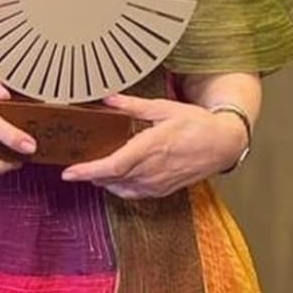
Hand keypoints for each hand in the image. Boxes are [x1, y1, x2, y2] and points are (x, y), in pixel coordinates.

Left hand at [60, 93, 249, 198]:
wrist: (223, 144)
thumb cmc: (196, 123)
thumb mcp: (163, 108)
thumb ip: (132, 105)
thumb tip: (107, 98)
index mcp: (151, 147)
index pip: (113, 165)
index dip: (88, 170)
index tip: (68, 171)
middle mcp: (153, 169)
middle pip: (112, 178)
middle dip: (89, 174)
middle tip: (72, 165)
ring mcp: (159, 183)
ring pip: (121, 188)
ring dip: (103, 180)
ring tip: (89, 169)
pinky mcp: (164, 190)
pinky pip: (134, 194)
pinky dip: (119, 188)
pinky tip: (112, 179)